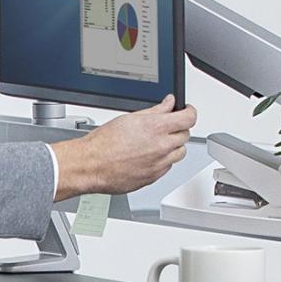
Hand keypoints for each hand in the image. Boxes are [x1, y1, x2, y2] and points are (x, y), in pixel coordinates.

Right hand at [53, 94, 197, 198]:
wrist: (90, 166)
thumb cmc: (103, 143)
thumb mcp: (129, 118)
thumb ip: (155, 111)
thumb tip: (168, 104)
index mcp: (156, 128)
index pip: (189, 118)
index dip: (190, 112)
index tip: (186, 111)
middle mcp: (161, 147)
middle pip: (185, 135)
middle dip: (178, 129)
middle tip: (167, 127)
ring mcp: (159, 164)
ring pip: (179, 153)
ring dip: (173, 146)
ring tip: (157, 144)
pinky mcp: (153, 177)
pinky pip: (167, 167)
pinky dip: (163, 161)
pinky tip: (149, 157)